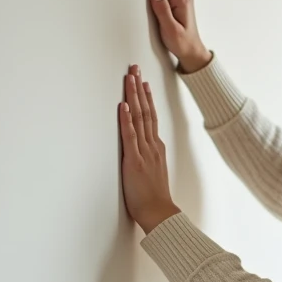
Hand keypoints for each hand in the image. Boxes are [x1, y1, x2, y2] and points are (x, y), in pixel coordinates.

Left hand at [119, 64, 179, 233]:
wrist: (159, 213)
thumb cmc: (154, 197)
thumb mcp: (153, 172)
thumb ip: (149, 158)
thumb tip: (144, 150)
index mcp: (156, 147)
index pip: (151, 116)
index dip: (146, 97)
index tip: (142, 81)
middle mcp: (152, 145)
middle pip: (145, 111)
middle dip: (139, 88)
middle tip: (134, 69)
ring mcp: (144, 151)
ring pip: (139, 118)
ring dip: (133, 97)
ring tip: (130, 78)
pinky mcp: (134, 160)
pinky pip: (130, 136)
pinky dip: (126, 120)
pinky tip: (123, 106)